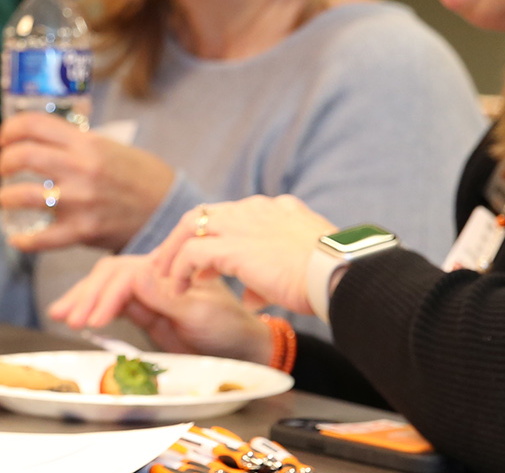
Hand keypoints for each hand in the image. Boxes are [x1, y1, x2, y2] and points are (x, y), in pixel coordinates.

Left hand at [0, 113, 174, 252]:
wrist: (166, 209)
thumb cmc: (135, 175)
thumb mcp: (107, 146)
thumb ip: (73, 143)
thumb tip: (34, 138)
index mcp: (86, 143)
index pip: (34, 125)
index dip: (11, 129)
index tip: (5, 138)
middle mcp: (81, 169)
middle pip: (22, 157)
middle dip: (4, 162)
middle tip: (4, 168)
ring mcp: (80, 201)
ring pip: (22, 195)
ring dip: (6, 196)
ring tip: (6, 197)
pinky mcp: (82, 231)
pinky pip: (40, 239)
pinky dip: (22, 240)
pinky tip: (16, 238)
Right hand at [47, 254, 271, 363]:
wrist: (244, 349)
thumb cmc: (229, 329)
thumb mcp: (200, 312)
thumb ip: (166, 296)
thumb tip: (133, 277)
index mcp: (168, 268)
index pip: (126, 275)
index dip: (106, 296)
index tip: (92, 320)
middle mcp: (154, 274)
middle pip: (109, 275)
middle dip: (85, 295)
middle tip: (65, 318)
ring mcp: (146, 292)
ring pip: (104, 286)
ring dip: (81, 298)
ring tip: (58, 314)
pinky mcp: (143, 310)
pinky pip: (110, 303)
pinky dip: (90, 307)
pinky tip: (72, 314)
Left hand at [149, 195, 338, 314]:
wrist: (340, 274)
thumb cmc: (329, 276)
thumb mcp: (298, 269)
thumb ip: (268, 277)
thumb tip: (251, 295)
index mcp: (276, 209)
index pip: (231, 214)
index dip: (212, 235)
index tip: (201, 259)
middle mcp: (256, 209)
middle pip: (204, 214)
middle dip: (182, 237)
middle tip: (169, 260)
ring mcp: (243, 224)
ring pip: (191, 226)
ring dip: (173, 251)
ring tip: (164, 275)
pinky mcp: (234, 246)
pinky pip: (193, 253)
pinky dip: (180, 268)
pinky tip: (177, 287)